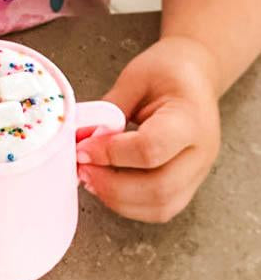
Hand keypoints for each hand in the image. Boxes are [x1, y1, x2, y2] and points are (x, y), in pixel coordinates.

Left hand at [76, 36, 220, 222]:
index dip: (110, 154)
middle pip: (159, 188)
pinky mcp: (188, 184)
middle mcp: (201, 152)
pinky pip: (161, 208)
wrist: (197, 74)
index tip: (82, 148)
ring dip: (118, 200)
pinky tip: (106, 184)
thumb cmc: (167, 71)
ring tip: (90, 178)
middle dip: (111, 186)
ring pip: (161, 207)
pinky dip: (129, 204)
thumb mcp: (134, 79)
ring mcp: (199, 172)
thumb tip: (78, 138)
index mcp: (190, 118)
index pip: (150, 148)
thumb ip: (108, 111)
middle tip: (81, 169)